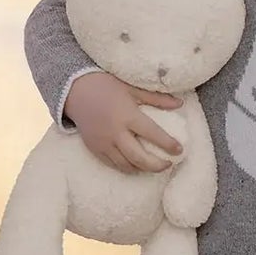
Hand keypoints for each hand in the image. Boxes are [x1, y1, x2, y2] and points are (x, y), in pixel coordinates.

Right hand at [64, 70, 184, 173]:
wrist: (75, 90)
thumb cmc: (106, 85)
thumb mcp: (132, 88)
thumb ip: (157, 98)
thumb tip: (180, 104)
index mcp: (127, 115)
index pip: (152, 134)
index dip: (168, 144)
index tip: (179, 150)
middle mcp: (115, 132)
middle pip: (139, 157)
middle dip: (157, 165)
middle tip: (169, 164)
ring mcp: (103, 142)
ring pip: (126, 165)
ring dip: (142, 169)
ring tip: (153, 167)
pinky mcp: (94, 148)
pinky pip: (112, 164)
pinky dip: (126, 168)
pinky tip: (135, 166)